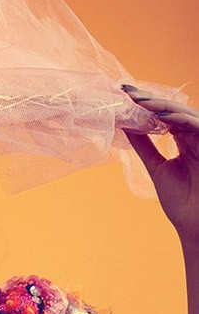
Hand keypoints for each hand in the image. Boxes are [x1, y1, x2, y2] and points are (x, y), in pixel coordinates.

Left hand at [122, 86, 198, 245]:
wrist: (193, 222)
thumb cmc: (180, 199)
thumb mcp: (156, 167)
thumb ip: (145, 146)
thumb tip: (127, 127)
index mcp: (182, 139)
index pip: (162, 115)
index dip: (144, 105)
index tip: (122, 96)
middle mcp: (193, 135)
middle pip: (171, 110)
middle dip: (149, 99)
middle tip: (126, 91)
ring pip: (182, 113)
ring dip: (160, 105)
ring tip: (139, 101)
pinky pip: (195, 125)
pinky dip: (179, 119)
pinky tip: (161, 115)